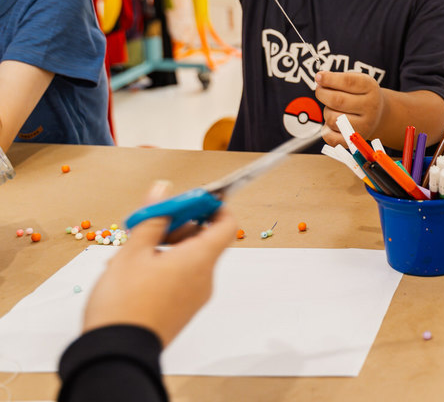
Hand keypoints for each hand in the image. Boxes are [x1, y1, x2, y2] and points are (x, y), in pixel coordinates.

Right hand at [83, 181, 236, 347]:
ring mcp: (195, 297)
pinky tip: (134, 273)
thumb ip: (152, 218)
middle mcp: (205, 278)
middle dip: (178, 227)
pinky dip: (163, 268)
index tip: (192, 199)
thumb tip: (163, 190)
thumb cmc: (124, 303)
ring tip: (133, 252)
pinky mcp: (181, 310)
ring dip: (165, 248)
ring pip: (188, 260)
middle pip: (203, 240)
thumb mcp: (133, 252)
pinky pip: (180, 279)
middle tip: (149, 225)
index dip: (213, 206)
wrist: (116, 354)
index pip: (226, 223)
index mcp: (200, 259)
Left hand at [315, 71, 384, 141]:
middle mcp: (370, 108)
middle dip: (322, 94)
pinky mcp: (354, 142)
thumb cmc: (361, 94)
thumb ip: (339, 79)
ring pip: (332, 119)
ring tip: (333, 108)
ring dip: (326, 111)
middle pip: (337, 101)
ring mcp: (363, 126)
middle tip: (320, 90)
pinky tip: (332, 123)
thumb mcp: (357, 80)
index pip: (348, 82)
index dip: (330, 79)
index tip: (318, 76)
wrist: (377, 114)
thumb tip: (319, 79)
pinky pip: (330, 137)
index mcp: (371, 88)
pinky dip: (326, 130)